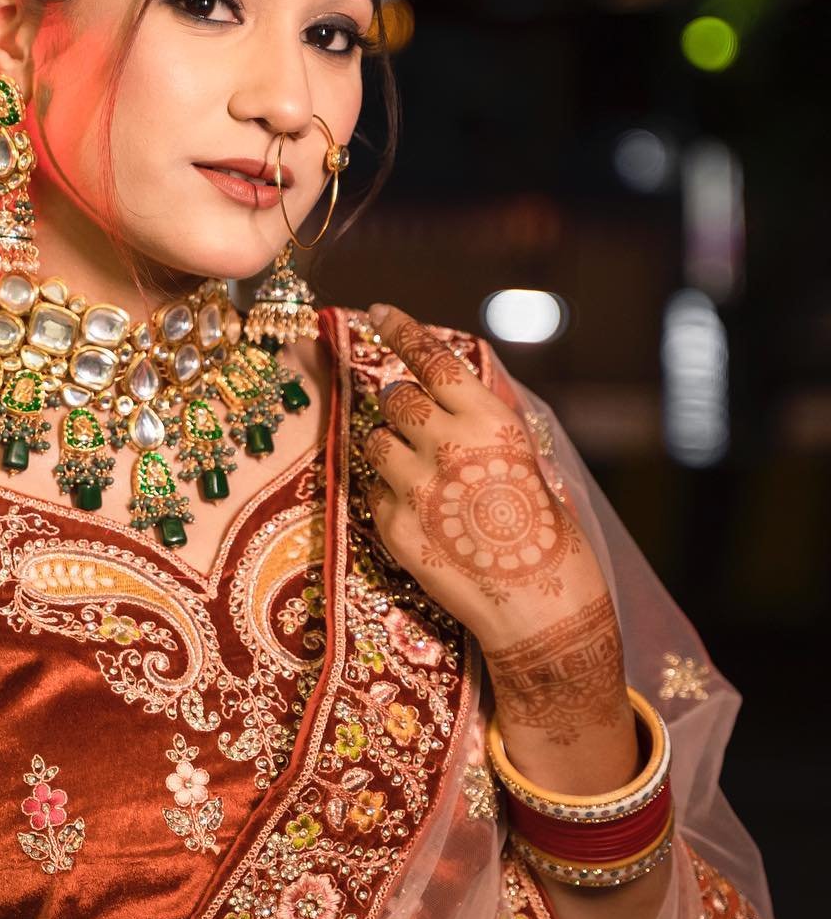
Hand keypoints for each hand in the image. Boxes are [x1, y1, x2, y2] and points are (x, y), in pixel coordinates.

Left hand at [362, 303, 609, 648]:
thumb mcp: (525, 463)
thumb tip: (445, 398)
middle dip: (402, 406)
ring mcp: (414, 487)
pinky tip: (424, 520)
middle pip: (395, 399)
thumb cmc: (545, 534)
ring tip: (422, 478)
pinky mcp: (393, 527)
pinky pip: (373, 493)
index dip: (402, 330)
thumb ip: (481, 427)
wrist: (539, 608)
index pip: (432, 359)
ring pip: (374, 442)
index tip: (378, 311)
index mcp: (488, 422)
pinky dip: (390, 498)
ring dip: (390, 450)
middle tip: (420, 430)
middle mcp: (446, 446)